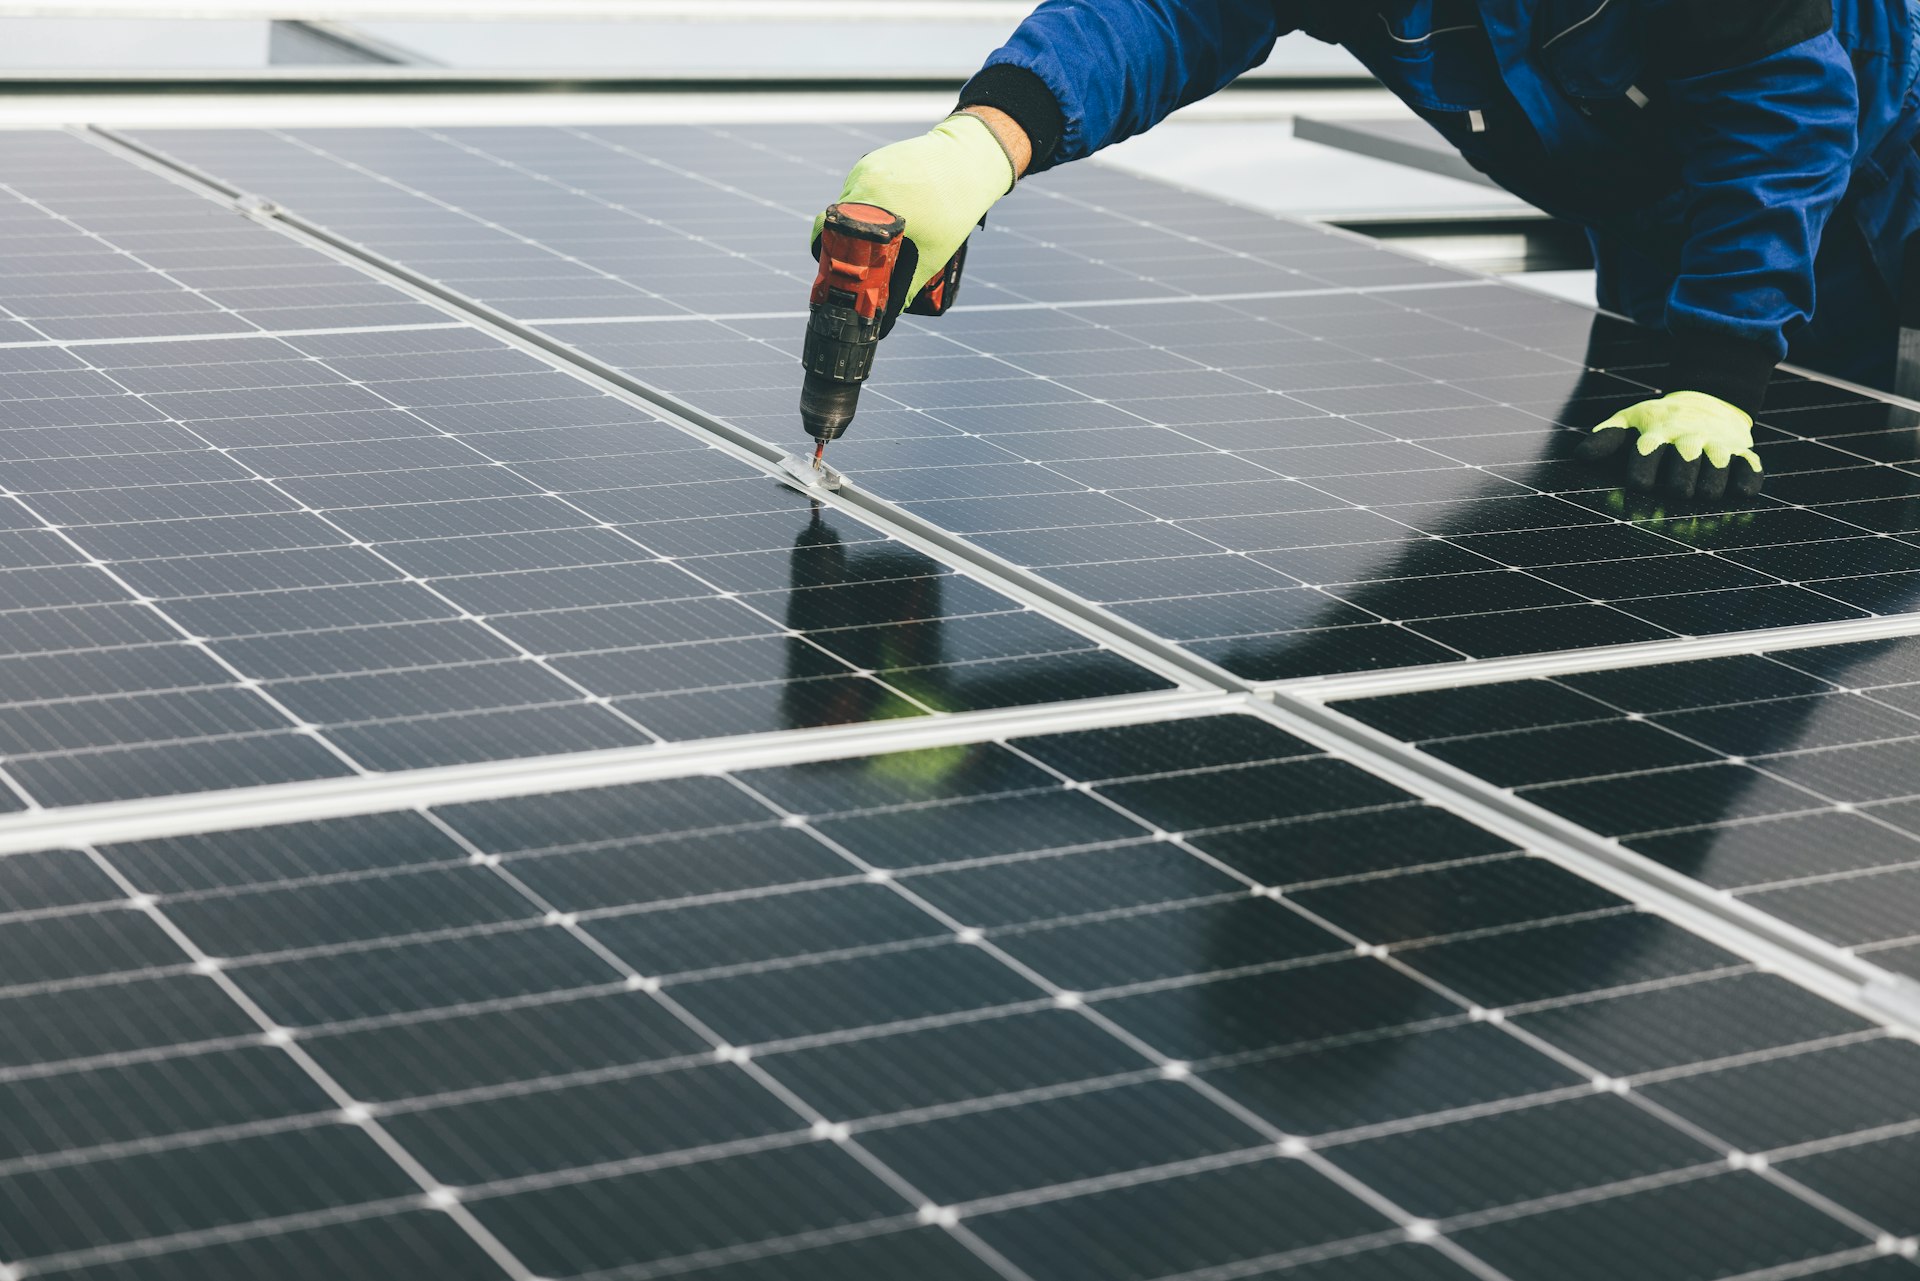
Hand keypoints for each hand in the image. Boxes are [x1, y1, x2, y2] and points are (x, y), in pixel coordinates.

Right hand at [812, 111, 1021, 308]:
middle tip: (861, 261)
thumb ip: (907, 287)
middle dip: (846, 245)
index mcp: (873, 205)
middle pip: (836, 223)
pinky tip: (892, 211)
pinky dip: (868, 206)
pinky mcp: (872, 160)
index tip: (839, 273)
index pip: (829, 236)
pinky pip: (859, 190)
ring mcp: (865, 168)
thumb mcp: (933, 254)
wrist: (969, 158)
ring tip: (884, 234)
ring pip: (847, 206)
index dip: (831, 258)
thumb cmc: (956, 206)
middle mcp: (862, 182)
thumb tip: (888, 314)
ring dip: (859, 224)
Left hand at [1575, 390, 1762, 500]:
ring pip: (1714, 479)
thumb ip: (1605, 439)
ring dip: (1708, 489)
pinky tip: (1738, 490)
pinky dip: (1745, 484)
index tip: (1640, 484)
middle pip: (1681, 475)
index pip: (1646, 458)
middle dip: (1677, 486)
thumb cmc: (1659, 421)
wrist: (1709, 399)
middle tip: (1676, 489)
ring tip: (1701, 489)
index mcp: (1658, 432)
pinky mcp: (1744, 452)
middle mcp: (1690, 438)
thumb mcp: (1631, 421)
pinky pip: (1749, 473)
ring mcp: (1719, 445)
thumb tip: (1579, 456)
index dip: (1642, 474)